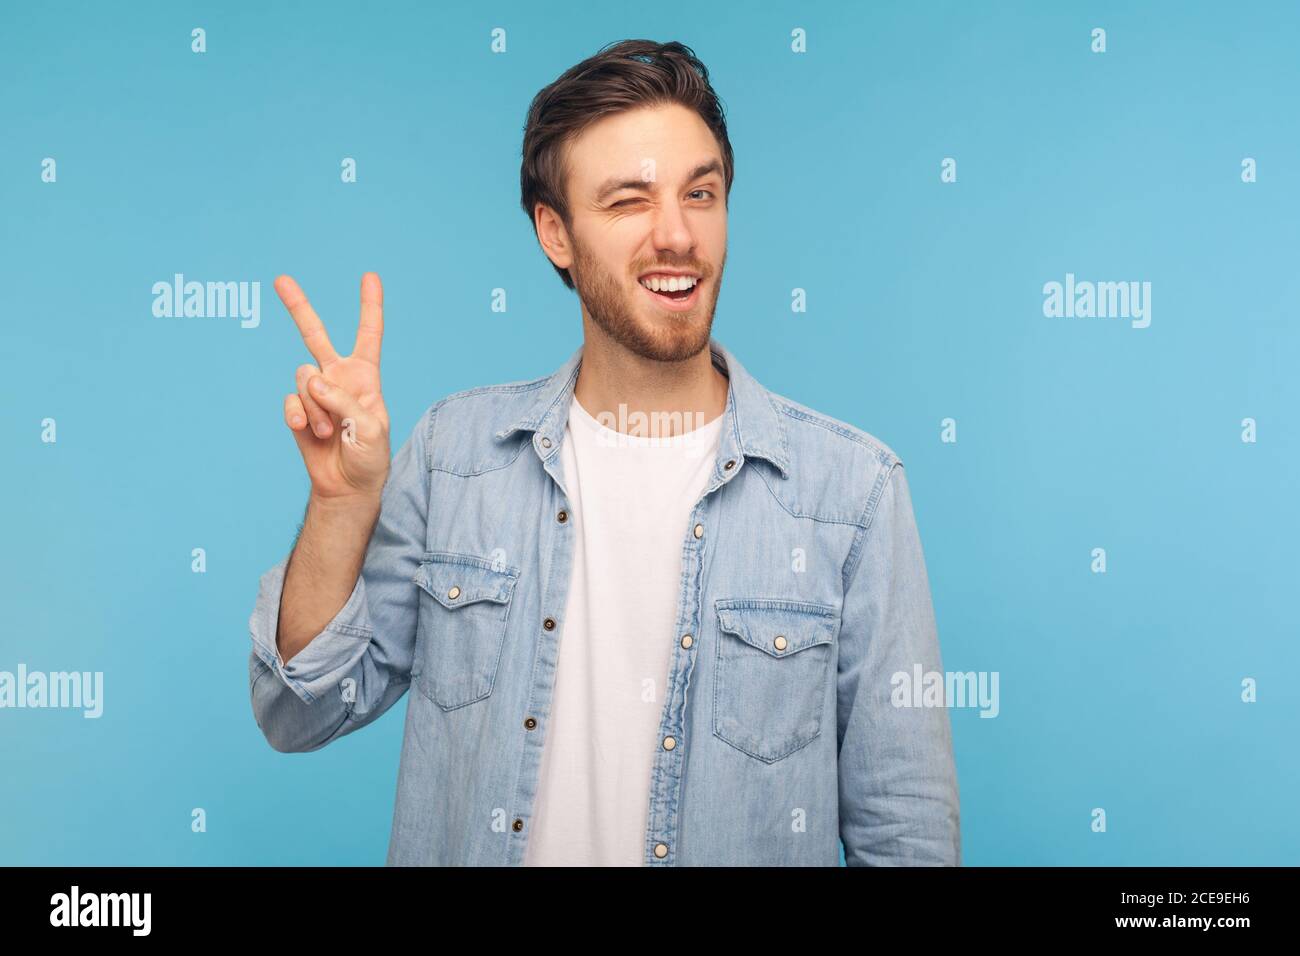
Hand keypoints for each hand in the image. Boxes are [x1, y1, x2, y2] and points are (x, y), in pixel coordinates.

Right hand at [276, 272, 390, 500]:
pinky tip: (308, 431)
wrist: (347, 486)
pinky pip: (290, 401)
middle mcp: (338, 377)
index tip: (369, 276)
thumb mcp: (371, 429)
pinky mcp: (297, 410)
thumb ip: (345, 402)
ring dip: (315, 407)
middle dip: (297, 307)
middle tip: (280, 279)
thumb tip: (312, 380)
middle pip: (314, 336)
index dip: (369, 306)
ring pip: (302, 378)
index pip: (368, 335)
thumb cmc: (369, 458)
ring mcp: (315, 393)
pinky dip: (299, 416)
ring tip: (328, 431)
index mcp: (365, 376)